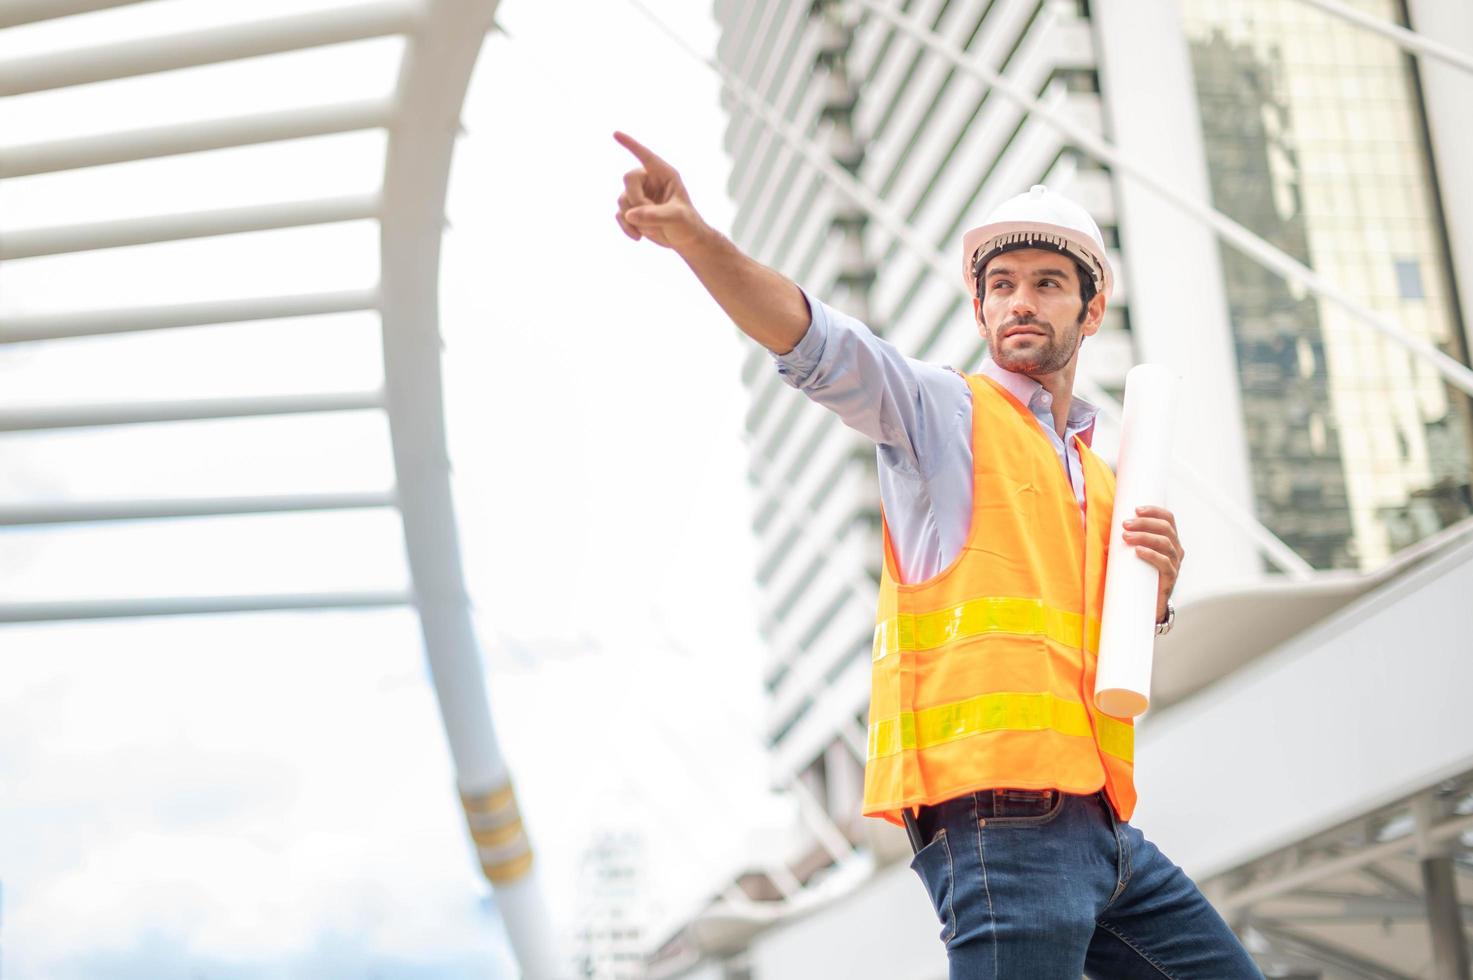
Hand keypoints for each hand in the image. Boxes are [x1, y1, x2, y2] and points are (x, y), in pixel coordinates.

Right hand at [613, 131, 709, 251]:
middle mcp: (650, 181)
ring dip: (633, 217)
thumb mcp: (676, 217)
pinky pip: (619, 214)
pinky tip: (638, 237)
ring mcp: (639, 195)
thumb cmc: (688, 224)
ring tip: (652, 229)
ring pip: (621, 199)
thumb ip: (654, 215)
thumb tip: (629, 214)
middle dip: (635, 199)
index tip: (615, 133)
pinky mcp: (633, 210)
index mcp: (664, 174)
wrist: (686, 241)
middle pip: (628, 178)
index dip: (630, 144)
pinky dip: (626, 227)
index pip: (645, 155)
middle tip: (649, 216)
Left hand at [1122, 505, 1182, 622]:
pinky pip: (1165, 563)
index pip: (1168, 519)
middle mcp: (1175, 549)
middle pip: (1166, 528)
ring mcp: (1175, 563)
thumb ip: (1122, 547)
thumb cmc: (1139, 575)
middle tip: (1125, 524)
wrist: (1147, 604)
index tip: (1136, 509)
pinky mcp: (1171, 578)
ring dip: (1144, 536)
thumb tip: (1104, 545)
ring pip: (1165, 543)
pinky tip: (1138, 551)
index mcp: (1169, 539)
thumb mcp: (1132, 557)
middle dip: (1144, 523)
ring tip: (1126, 537)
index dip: (1154, 511)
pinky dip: (1151, 554)